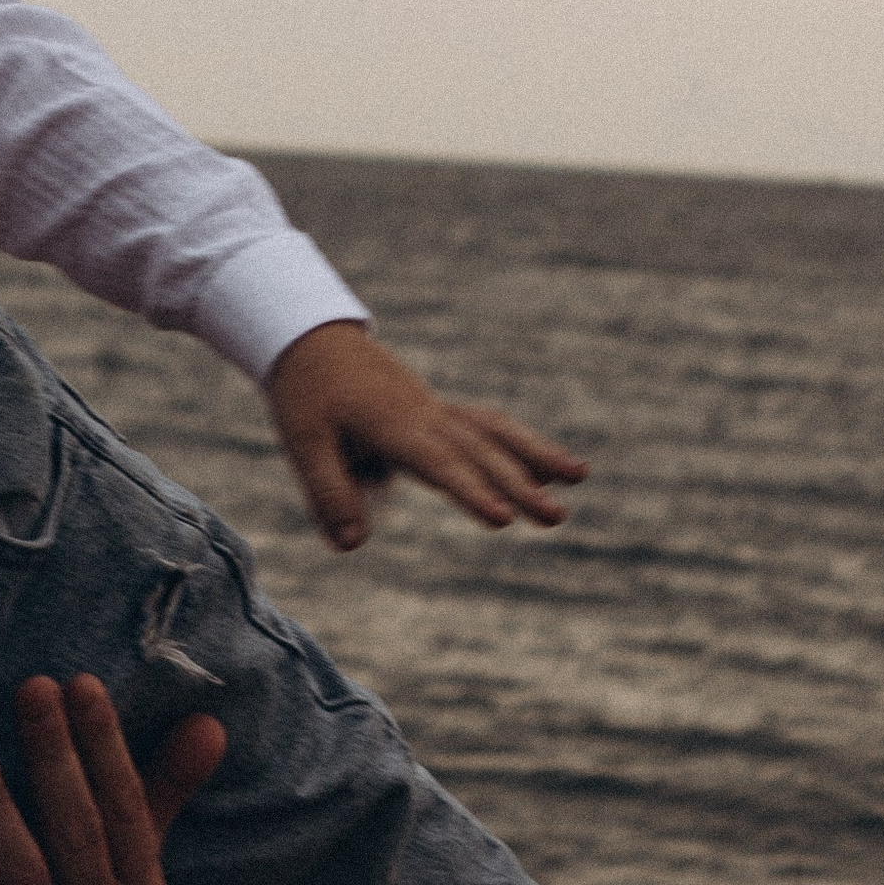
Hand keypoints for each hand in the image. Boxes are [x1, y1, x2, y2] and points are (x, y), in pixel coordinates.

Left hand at [265, 318, 585, 551]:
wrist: (310, 338)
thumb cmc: (305, 395)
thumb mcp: (304, 444)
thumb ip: (327, 493)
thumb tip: (351, 546)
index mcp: (392, 425)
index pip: (439, 464)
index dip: (470, 492)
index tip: (503, 519)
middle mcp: (424, 415)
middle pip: (480, 450)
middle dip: (521, 484)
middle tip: (558, 518)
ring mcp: (435, 410)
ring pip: (494, 430)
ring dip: (536, 455)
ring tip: (579, 477)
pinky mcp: (437, 411)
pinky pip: (487, 425)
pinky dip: (519, 443)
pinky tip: (547, 467)